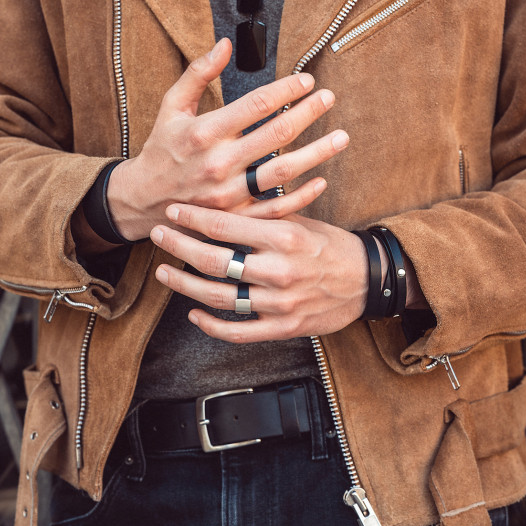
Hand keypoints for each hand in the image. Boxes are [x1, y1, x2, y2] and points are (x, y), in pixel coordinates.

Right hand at [107, 39, 348, 240]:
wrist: (144, 199)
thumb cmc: (162, 148)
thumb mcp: (172, 106)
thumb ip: (198, 73)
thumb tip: (225, 44)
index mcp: (204, 133)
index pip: (254, 105)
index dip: (285, 90)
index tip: (306, 80)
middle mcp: (219, 163)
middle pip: (275, 135)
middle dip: (308, 113)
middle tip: (329, 98)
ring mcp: (229, 193)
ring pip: (282, 173)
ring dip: (316, 153)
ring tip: (340, 137)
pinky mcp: (236, 216)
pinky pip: (275, 208)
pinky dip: (302, 197)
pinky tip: (321, 180)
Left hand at [149, 203, 369, 342]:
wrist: (367, 280)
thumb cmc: (331, 245)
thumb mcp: (302, 220)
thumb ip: (265, 214)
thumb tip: (227, 195)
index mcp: (284, 237)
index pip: (225, 226)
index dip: (193, 218)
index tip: (172, 210)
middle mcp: (279, 270)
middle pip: (214, 260)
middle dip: (179, 247)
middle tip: (158, 235)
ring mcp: (279, 302)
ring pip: (219, 297)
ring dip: (185, 285)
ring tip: (165, 272)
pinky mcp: (283, 327)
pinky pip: (238, 331)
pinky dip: (211, 324)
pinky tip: (193, 314)